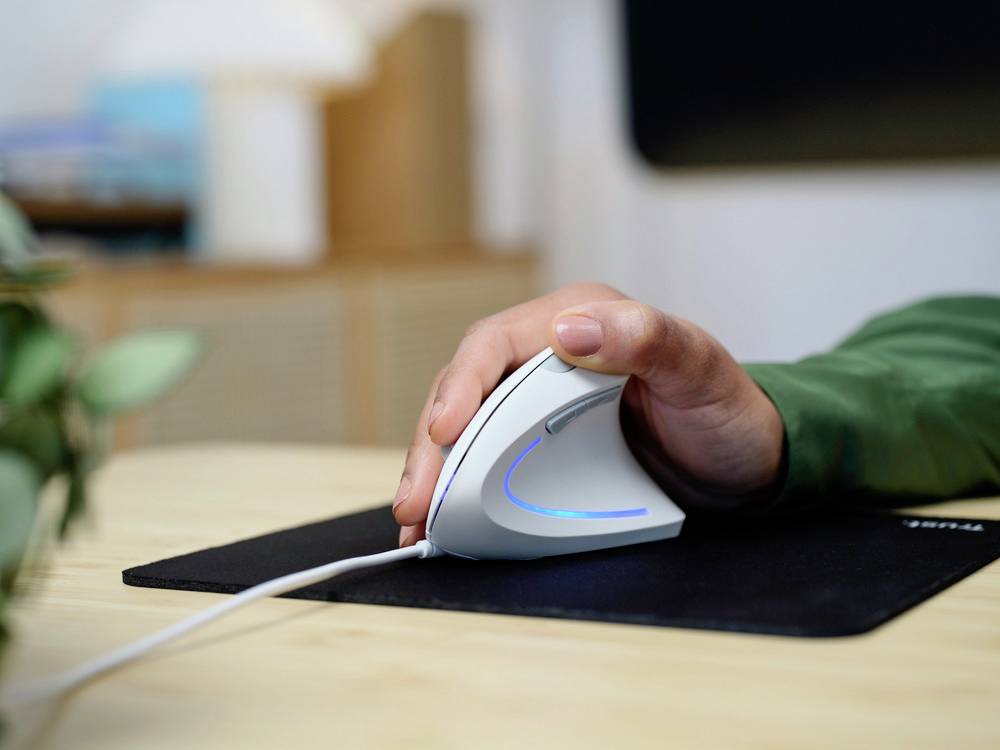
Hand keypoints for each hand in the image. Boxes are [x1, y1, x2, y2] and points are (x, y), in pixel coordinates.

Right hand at [392, 283, 784, 545]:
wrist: (744, 464)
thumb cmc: (728, 413)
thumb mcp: (701, 371)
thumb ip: (649, 340)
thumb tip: (571, 329)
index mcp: (580, 317)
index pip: (496, 343)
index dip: (461, 385)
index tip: (445, 432)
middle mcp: (549, 351)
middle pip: (466, 388)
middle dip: (433, 443)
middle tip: (418, 499)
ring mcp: (538, 398)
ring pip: (465, 425)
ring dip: (434, 469)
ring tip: (414, 518)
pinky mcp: (538, 438)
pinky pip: (485, 454)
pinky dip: (460, 485)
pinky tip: (442, 519)